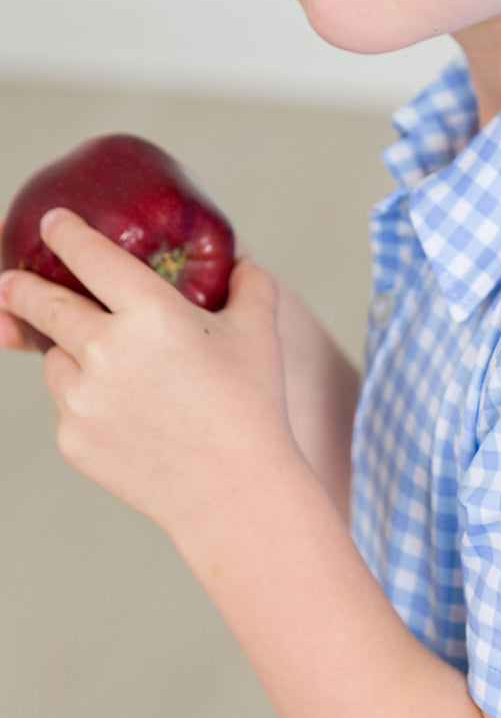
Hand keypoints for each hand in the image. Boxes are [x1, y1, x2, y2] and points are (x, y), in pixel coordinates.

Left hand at [0, 208, 300, 537]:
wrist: (234, 493)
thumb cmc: (252, 408)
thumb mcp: (259, 335)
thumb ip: (249, 284)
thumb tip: (239, 261)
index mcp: (150, 313)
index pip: (88, 255)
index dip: (66, 233)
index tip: (54, 224)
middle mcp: (105, 350)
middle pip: (41, 304)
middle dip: (20, 288)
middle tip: (11, 283)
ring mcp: (82, 398)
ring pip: (55, 360)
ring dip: (71, 355)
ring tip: (121, 377)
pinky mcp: (72, 439)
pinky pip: (67, 407)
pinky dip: (88, 404)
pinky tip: (131, 420)